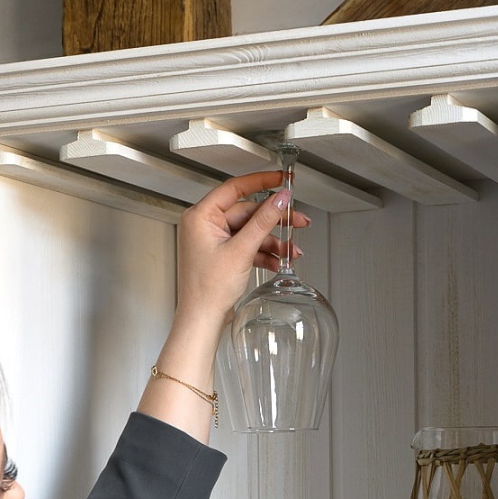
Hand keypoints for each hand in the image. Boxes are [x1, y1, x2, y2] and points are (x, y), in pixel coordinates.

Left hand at [174, 171, 310, 335]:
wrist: (202, 319)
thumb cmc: (207, 290)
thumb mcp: (241, 250)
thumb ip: (264, 222)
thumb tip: (279, 200)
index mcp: (201, 216)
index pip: (235, 188)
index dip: (261, 181)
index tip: (280, 179)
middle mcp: (205, 226)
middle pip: (247, 213)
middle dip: (274, 221)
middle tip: (296, 220)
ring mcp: (214, 241)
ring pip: (250, 231)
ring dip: (272, 241)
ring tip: (292, 250)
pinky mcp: (222, 255)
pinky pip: (247, 246)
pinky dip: (263, 253)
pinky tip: (278, 261)